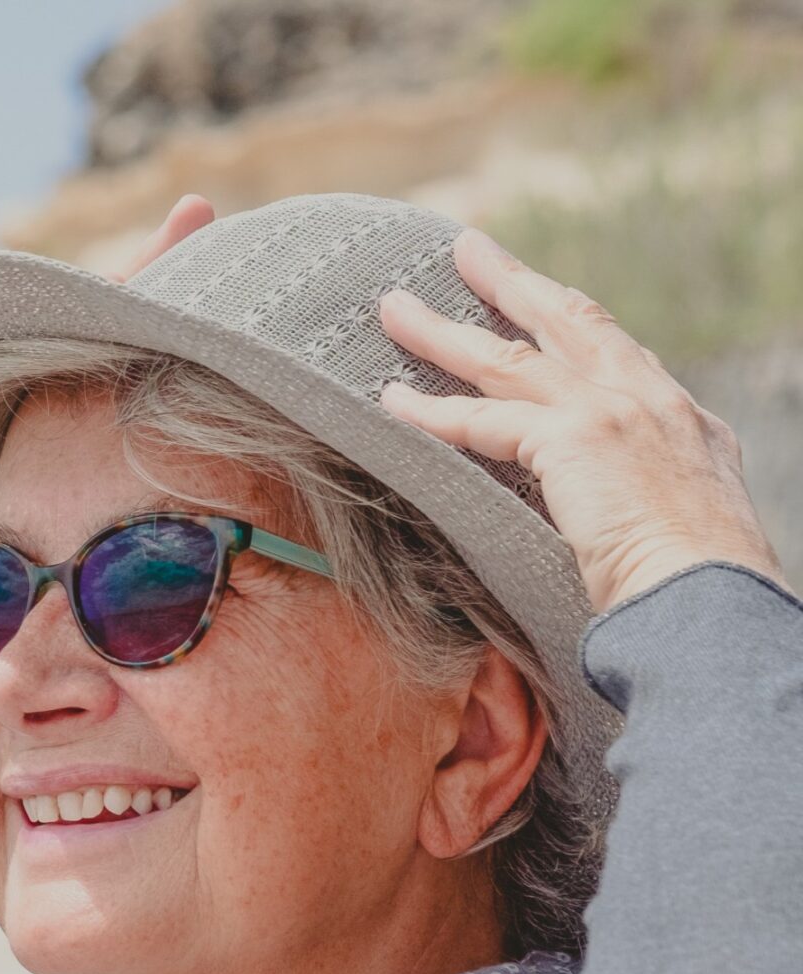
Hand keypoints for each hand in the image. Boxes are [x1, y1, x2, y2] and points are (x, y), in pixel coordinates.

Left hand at [374, 228, 789, 615]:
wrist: (711, 596)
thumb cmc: (697, 586)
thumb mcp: (682, 527)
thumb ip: (644, 504)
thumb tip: (614, 526)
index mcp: (685, 423)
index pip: (621, 355)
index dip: (574, 323)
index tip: (543, 297)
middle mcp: (652, 402)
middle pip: (569, 322)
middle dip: (513, 282)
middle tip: (469, 250)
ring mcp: (613, 412)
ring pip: (508, 359)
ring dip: (444, 332)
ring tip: (396, 308)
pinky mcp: (574, 438)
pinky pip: (481, 419)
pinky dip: (430, 411)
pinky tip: (390, 400)